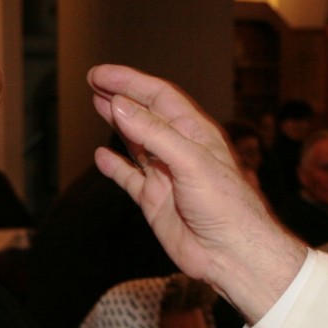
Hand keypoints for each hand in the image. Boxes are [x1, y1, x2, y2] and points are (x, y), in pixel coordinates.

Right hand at [88, 64, 305, 322]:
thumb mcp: (190, 161)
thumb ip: (153, 132)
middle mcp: (179, 150)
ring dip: (117, 123)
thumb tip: (119, 105)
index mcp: (194, 133)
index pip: (159, 97)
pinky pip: (130, 178)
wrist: (232, 253)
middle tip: (94, 81)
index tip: (102, 74)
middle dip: (121, 96)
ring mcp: (166, 175)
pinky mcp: (155, 201)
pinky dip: (115, 167)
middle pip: (145, 114)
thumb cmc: (226, 206)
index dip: (131, 82)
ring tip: (97, 104)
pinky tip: (102, 156)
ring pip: (136, 142)